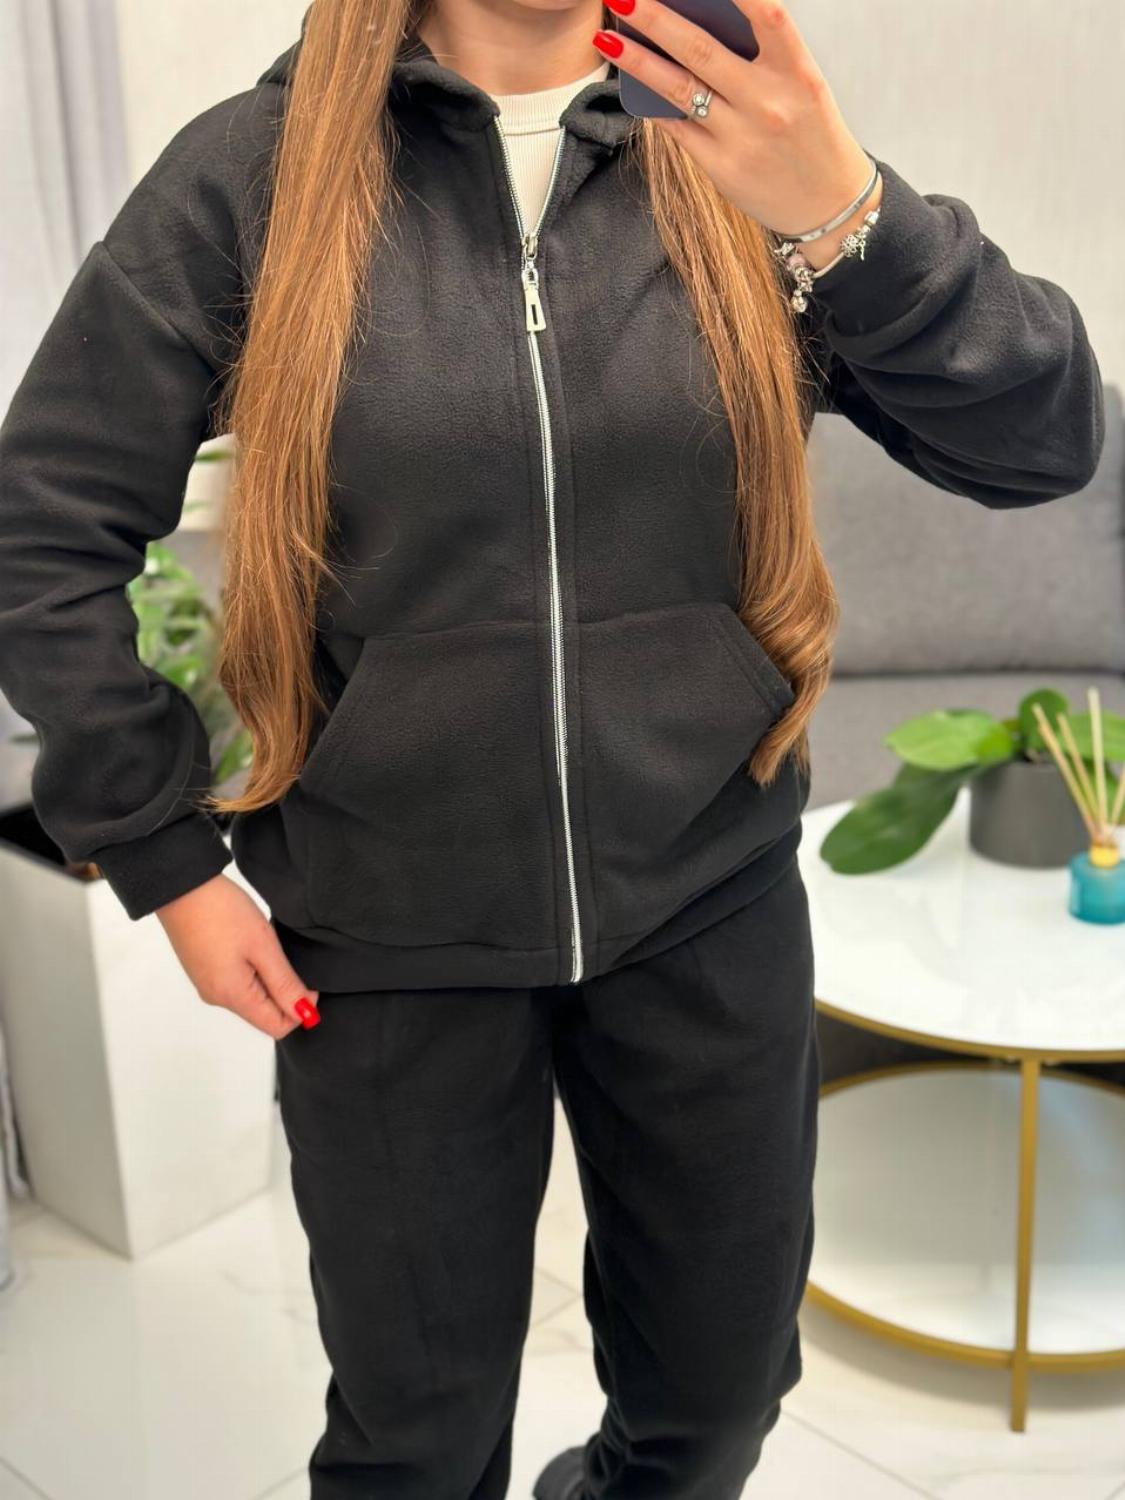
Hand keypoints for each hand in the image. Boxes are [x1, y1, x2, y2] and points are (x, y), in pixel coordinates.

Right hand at [156, 873, 318, 1040]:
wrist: (182, 886)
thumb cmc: (222, 912)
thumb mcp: (263, 946)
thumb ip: (284, 983)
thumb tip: (304, 1012)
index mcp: (233, 996)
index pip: (276, 1027)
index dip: (300, 1009)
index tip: (308, 980)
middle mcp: (217, 997)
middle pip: (264, 1013)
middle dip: (284, 993)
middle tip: (288, 957)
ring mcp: (208, 984)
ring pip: (251, 997)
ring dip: (268, 979)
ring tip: (267, 946)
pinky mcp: (204, 970)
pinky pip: (237, 983)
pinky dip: (252, 970)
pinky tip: (252, 944)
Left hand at [594, 0, 880, 256]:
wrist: (830, 206)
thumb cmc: (812, 136)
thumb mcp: (802, 88)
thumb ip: (761, 58)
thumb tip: (700, 23)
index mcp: (798, 73)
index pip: (767, 16)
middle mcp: (769, 103)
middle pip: (701, 50)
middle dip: (655, 17)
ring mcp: (742, 138)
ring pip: (679, 89)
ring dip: (638, 61)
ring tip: (608, 39)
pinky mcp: (722, 168)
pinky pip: (677, 128)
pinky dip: (653, 103)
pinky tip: (631, 83)